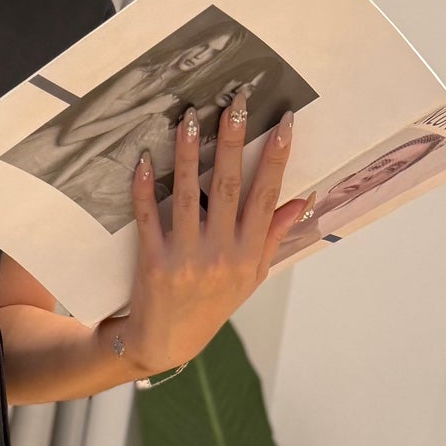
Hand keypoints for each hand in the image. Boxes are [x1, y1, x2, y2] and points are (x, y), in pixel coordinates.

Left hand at [107, 93, 310, 378]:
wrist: (165, 343)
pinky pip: (148, 217)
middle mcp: (221, 254)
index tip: (285, 122)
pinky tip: (144, 158)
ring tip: (190, 117)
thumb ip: (272, 237)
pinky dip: (145, 187)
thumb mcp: (251, 276)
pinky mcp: (153, 262)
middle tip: (236, 102)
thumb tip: (300, 200)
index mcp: (249, 254)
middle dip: (235, 142)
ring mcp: (187, 257)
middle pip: (231, 188)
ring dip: (190, 154)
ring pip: (189, 196)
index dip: (277, 158)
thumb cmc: (212, 305)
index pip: (268, 197)